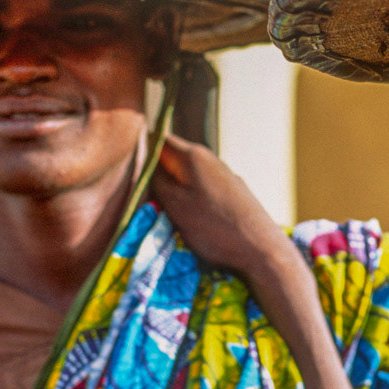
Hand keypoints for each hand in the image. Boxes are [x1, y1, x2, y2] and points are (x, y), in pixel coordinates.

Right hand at [150, 135, 296, 279]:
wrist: (262, 251)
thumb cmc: (215, 229)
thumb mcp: (175, 205)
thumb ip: (156, 180)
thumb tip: (143, 162)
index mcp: (193, 156)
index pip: (158, 138)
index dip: (140, 149)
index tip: (126, 170)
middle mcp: (210, 159)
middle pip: (173, 158)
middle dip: (156, 173)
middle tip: (142, 196)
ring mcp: (225, 175)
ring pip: (188, 175)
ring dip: (174, 189)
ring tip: (166, 211)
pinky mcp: (234, 193)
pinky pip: (203, 189)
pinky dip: (192, 199)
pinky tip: (192, 218)